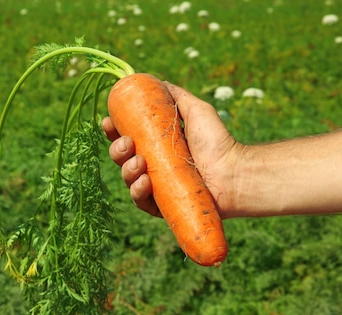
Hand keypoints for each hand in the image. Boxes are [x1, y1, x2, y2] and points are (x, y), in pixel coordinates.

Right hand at [103, 82, 243, 218]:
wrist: (233, 171)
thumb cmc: (217, 140)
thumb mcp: (196, 110)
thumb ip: (175, 96)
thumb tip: (155, 81)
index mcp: (155, 145)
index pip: (126, 137)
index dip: (113, 130)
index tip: (108, 121)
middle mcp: (153, 166)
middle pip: (121, 158)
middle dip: (116, 149)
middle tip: (127, 144)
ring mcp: (156, 187)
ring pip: (128, 179)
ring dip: (126, 169)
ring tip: (139, 162)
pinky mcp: (161, 206)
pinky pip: (140, 201)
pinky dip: (137, 191)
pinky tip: (144, 182)